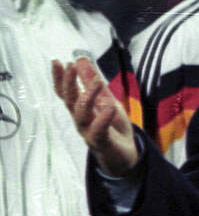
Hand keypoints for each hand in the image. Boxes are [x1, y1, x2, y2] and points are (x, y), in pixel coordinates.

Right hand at [51, 57, 138, 175]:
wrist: (125, 156)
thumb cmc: (113, 127)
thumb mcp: (106, 99)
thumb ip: (93, 82)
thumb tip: (81, 59)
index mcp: (80, 109)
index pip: (65, 92)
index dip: (60, 78)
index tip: (57, 61)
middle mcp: (80, 119)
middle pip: (69, 100)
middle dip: (68, 83)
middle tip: (70, 65)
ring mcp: (88, 131)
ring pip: (81, 114)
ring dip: (88, 96)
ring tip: (97, 81)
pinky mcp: (101, 143)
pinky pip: (98, 130)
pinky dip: (103, 118)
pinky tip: (110, 106)